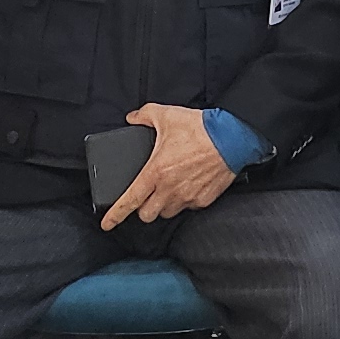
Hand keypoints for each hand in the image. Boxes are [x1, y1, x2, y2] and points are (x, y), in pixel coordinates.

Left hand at [102, 102, 238, 227]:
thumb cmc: (200, 128)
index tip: (107, 224)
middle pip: (147, 215)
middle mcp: (169, 189)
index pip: (130, 200)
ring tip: (168, 189)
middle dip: (143, 208)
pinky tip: (187, 186)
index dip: (115, 215)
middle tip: (146, 196)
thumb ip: (144, 115)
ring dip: (163, 205)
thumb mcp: (167, 115)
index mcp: (155, 172)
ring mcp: (187, 197)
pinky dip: (184, 201)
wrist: (233, 137)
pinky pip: (188, 208)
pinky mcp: (203, 200)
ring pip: (167, 213)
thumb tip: (132, 118)